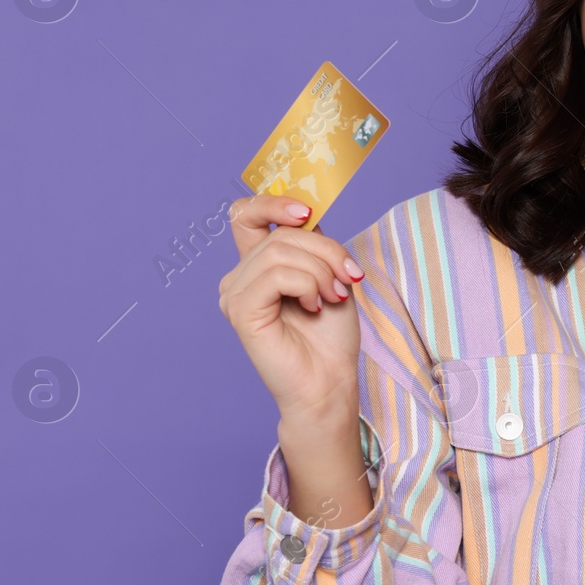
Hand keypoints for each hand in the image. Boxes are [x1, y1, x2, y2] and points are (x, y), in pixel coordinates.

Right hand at [217, 194, 366, 425]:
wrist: (329, 382)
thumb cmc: (329, 336)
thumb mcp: (329, 275)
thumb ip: (313, 243)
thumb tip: (309, 214)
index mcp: (258, 266)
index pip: (246, 214)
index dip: (273, 203)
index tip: (306, 214)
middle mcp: (240, 277)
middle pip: (282, 233)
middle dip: (326, 250)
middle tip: (348, 278)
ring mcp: (236, 294)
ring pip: (281, 251)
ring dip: (321, 271)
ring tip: (332, 297)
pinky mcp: (240, 311)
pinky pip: (277, 275)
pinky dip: (307, 285)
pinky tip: (314, 307)